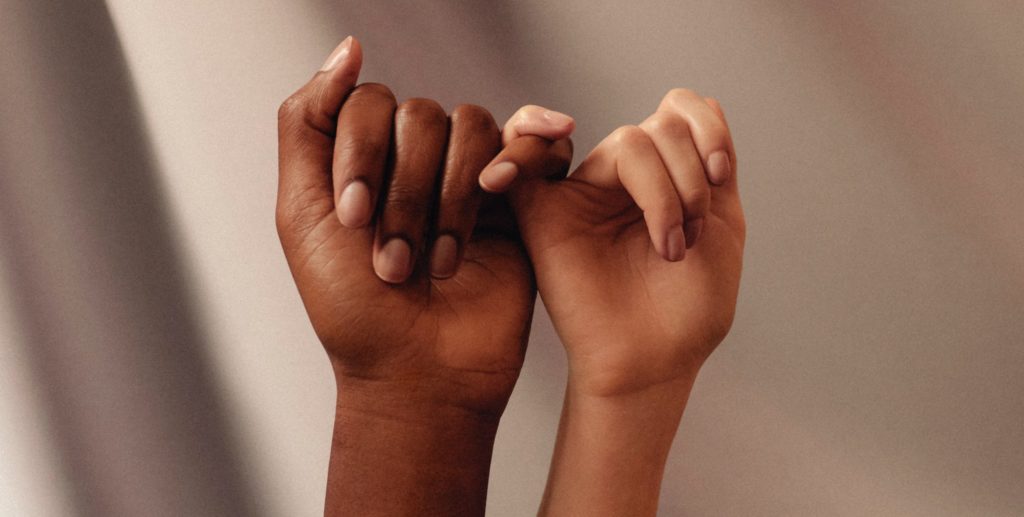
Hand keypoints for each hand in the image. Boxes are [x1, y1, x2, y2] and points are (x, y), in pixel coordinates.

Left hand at [275, 37, 571, 514]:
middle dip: (406, 193)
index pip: (369, 104)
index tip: (352, 220)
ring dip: (452, 199)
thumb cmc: (353, 310)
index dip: (362, 155)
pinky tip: (503, 186)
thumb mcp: (301, 214)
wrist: (417, 374)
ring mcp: (471, 178)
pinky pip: (532, 144)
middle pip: (422, 117)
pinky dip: (521, 155)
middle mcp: (418, 160)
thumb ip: (308, 123)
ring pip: (472, 128)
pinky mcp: (519, 201)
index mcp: (365, 159)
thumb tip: (348, 47)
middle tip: (395, 262)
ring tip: (438, 263)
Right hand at [485, 88, 744, 395]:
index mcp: (668, 175)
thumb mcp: (722, 225)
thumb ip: (712, 163)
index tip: (720, 177)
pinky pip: (526, 162)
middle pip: (660, 126)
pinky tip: (543, 149)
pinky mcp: (543, 214)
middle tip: (692, 236)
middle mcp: (626, 178)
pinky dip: (525, 144)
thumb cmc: (689, 308)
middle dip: (690, 177)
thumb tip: (700, 100)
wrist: (654, 362)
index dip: (707, 129)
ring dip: (665, 192)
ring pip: (628, 143)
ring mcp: (585, 193)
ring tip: (670, 247)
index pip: (681, 110)